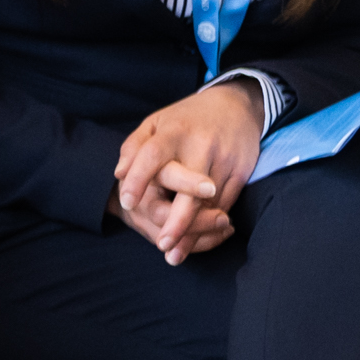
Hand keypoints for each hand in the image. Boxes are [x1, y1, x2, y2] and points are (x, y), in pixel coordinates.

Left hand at [112, 80, 267, 266]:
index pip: (153, 154)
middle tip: (162, 244)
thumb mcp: (156, 122)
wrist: (237, 105)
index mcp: (175, 131)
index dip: (139, 177)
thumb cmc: (186, 119)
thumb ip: (134, 147)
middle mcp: (202, 146)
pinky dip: (211, 223)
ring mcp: (225, 160)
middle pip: (190, 187)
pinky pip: (226, 203)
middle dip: (178, 218)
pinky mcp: (242, 172)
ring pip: (210, 202)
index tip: (127, 201)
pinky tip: (197, 240)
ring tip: (175, 254)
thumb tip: (118, 173)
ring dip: (194, 231)